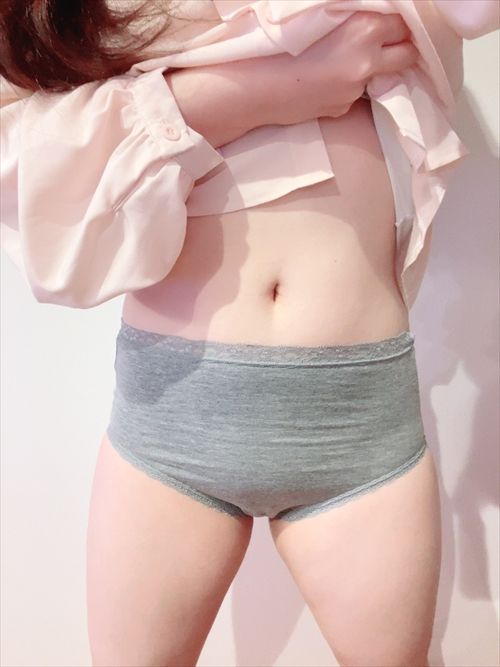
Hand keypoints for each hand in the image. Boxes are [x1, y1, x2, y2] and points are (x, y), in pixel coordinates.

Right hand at [262, 11, 418, 124]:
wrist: (256, 87)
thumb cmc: (277, 44)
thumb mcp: (317, 13)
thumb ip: (350, 12)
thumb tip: (370, 10)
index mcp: (365, 28)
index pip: (404, 24)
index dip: (399, 22)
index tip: (392, 23)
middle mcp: (367, 60)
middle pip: (408, 54)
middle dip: (402, 47)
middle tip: (388, 42)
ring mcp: (356, 88)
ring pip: (381, 76)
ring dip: (373, 68)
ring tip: (345, 61)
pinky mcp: (343, 108)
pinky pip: (355, 94)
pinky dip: (346, 86)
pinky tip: (323, 80)